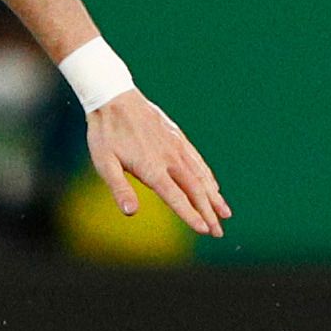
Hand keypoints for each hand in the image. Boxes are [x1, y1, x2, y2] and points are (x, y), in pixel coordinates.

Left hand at [83, 91, 232, 235]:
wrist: (114, 98)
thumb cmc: (105, 134)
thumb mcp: (104, 163)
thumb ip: (119, 189)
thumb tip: (131, 212)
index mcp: (152, 168)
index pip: (176, 197)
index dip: (191, 215)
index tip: (204, 230)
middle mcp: (170, 158)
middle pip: (195, 190)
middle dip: (209, 212)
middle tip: (218, 232)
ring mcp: (177, 147)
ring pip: (201, 176)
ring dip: (214, 197)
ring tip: (226, 213)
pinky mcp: (178, 138)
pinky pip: (198, 161)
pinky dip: (208, 177)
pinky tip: (214, 186)